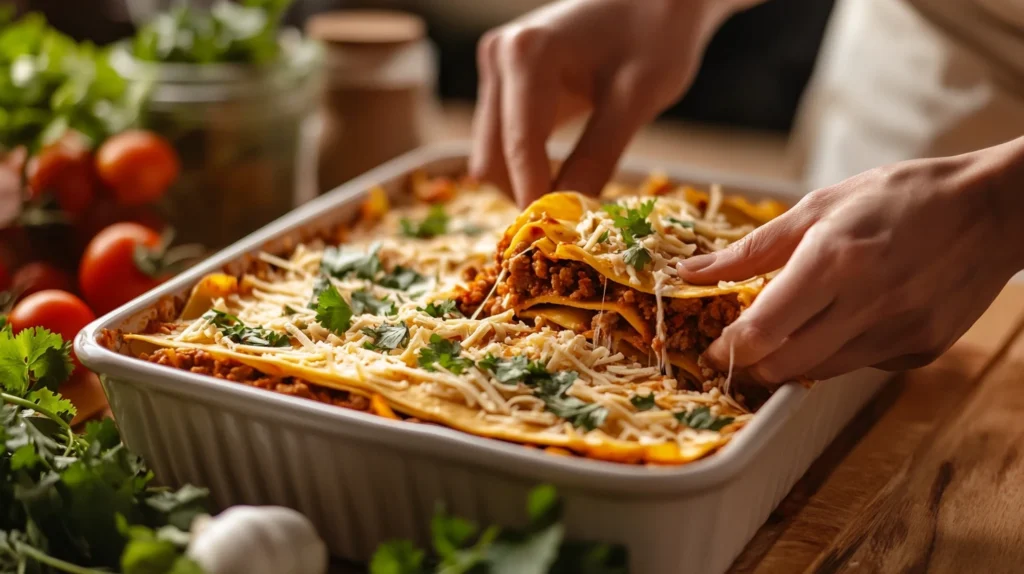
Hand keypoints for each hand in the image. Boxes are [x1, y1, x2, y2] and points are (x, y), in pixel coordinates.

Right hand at [470, 0, 756, 206]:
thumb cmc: (657, 36)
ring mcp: (497, 68)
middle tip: (572, 230)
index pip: (519, 148)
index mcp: (526, 55)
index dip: (535, 200)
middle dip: (527, 195)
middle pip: (494, 157)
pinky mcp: (506, 81)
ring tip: (575, 206)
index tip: (557, 245)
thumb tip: (570, 218)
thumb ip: (598, 157)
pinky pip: (506, 139)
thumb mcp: (635, 100)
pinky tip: (566, 178)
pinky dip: (530, 166)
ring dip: (526, 183)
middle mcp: (498, 56)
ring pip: (494, 153)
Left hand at [677, 139, 1023, 383]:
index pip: (764, 330)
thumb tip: (692, 274)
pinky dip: (839, 350)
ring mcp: (898, 333)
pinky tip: (849, 318)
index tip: (712, 349)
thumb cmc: (900, 198)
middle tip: (742, 344)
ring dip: (794, 358)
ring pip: (821, 372)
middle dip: (753, 363)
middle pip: (786, 365)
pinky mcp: (920, 351)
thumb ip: (752, 249)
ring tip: (794, 325)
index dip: (729, 348)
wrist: (992, 211)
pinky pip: (860, 365)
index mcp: (835, 260)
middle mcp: (867, 304)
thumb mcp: (819, 207)